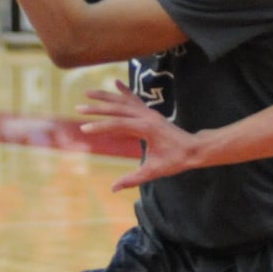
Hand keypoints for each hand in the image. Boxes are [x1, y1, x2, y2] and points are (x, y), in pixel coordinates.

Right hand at [78, 83, 200, 189]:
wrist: (193, 149)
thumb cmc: (176, 160)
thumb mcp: (154, 171)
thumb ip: (133, 179)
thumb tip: (113, 188)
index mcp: (146, 128)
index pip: (117, 125)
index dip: (100, 127)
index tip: (83, 128)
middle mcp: (146, 116)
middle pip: (117, 109)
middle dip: (97, 108)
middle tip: (78, 108)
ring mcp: (149, 113)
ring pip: (124, 101)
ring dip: (106, 96)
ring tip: (88, 92)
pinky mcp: (150, 113)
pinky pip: (135, 100)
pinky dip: (125, 91)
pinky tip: (116, 82)